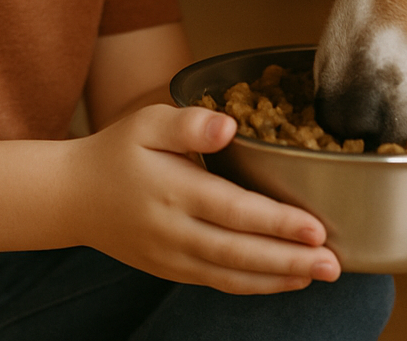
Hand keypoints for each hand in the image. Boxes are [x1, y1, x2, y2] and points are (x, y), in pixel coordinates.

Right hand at [63, 104, 341, 293]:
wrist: (73, 197)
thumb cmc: (118, 152)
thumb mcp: (147, 122)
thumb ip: (189, 121)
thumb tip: (229, 125)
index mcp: (174, 189)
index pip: (234, 210)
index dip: (277, 222)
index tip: (316, 228)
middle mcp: (174, 230)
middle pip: (240, 251)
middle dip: (289, 260)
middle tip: (333, 264)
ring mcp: (172, 257)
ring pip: (231, 275)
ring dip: (278, 278)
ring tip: (318, 275)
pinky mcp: (172, 270)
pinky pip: (218, 283)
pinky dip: (254, 285)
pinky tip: (285, 279)